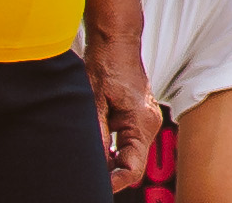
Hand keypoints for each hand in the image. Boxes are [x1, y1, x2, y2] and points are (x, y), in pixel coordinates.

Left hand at [91, 33, 163, 183]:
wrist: (116, 43)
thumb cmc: (107, 66)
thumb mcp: (93, 105)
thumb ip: (95, 138)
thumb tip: (90, 167)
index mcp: (142, 123)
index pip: (132, 169)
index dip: (112, 183)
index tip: (91, 187)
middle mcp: (149, 124)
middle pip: (131, 165)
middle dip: (108, 174)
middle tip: (82, 175)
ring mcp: (145, 121)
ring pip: (128, 156)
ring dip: (108, 163)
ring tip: (84, 160)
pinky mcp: (137, 118)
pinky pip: (126, 144)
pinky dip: (111, 151)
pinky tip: (94, 148)